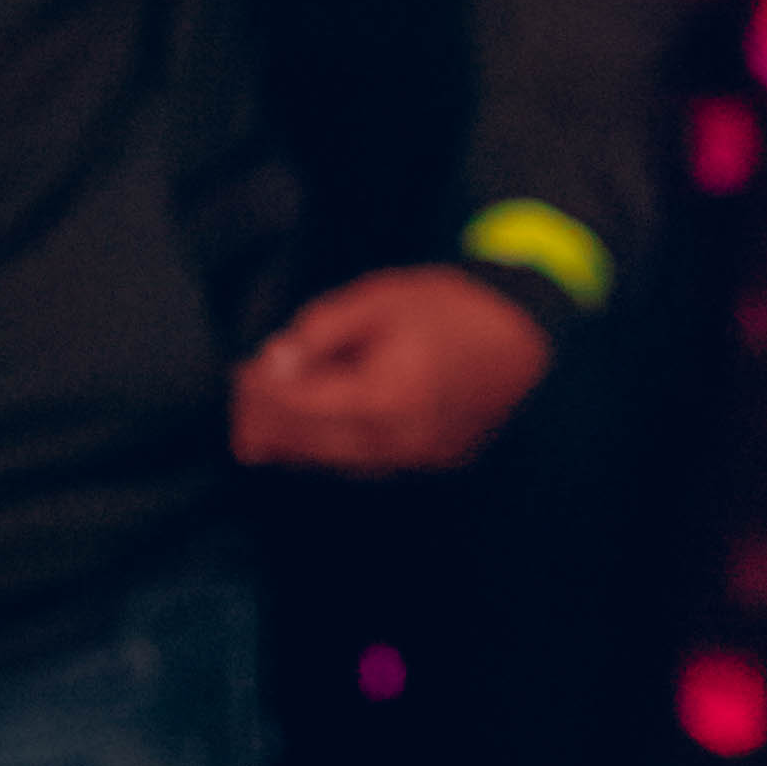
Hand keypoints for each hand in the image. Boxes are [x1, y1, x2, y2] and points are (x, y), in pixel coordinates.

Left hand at [230, 265, 552, 475]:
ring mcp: (419, 458)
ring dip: (296, 446)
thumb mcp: (379, 300)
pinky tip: (314, 435)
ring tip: (262, 427)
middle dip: (269, 427)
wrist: (525, 331)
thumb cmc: (454, 308)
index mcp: (385, 396)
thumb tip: (278, 363)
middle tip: (241, 405)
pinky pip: (368, 465)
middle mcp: (400, 440)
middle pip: (313, 446)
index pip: (302, 409)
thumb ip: (321, 333)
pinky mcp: (432, 461)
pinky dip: (333, 451)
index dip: (262, 395)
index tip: (240, 374)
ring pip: (338, 464)